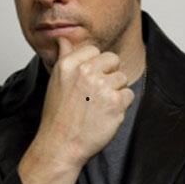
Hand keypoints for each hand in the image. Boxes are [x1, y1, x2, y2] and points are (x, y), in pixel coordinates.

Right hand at [36, 36, 134, 168]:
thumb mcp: (56, 81)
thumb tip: (63, 38)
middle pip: (113, 60)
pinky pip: (129, 95)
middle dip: (108, 75)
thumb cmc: (58, 115)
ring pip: (122, 78)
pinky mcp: (116, 103)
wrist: (61, 145)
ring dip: (115, 92)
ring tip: (98, 107)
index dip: (95, 65)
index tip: (87, 81)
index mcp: (69, 64)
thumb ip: (65, 56)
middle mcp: (86, 72)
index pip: (94, 50)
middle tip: (95, 94)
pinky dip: (121, 106)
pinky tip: (105, 115)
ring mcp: (102, 87)